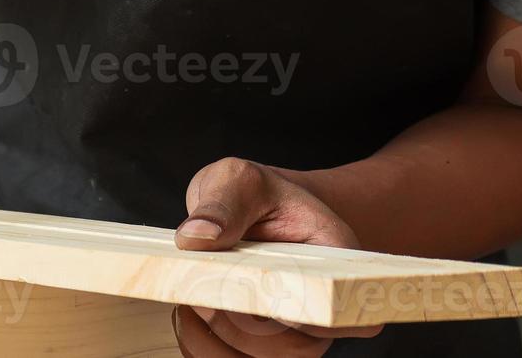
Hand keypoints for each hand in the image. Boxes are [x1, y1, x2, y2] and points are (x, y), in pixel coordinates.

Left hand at [172, 158, 383, 356]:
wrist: (258, 210)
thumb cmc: (259, 195)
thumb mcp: (241, 180)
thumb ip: (223, 203)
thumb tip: (198, 238)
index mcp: (336, 264)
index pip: (333, 310)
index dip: (293, 316)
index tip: (247, 298)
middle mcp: (323, 309)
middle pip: (295, 349)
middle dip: (240, 330)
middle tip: (198, 298)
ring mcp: (296, 333)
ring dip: (214, 344)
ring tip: (185, 305)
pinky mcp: (263, 345)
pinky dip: (204, 348)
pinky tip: (186, 316)